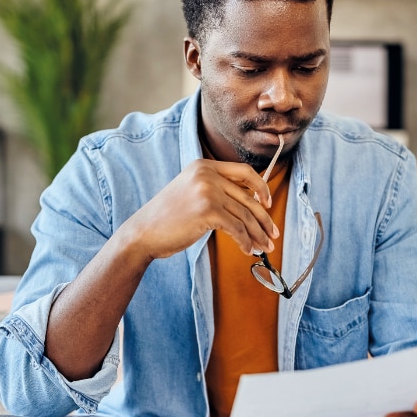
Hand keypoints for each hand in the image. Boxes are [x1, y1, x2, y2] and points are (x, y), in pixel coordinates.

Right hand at [121, 158, 278, 260]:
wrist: (143, 233)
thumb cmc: (167, 219)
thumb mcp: (191, 193)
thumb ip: (216, 190)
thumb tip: (250, 203)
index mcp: (204, 166)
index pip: (244, 171)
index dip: (261, 187)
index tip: (268, 204)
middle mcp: (207, 174)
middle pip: (249, 197)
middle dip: (264, 220)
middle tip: (273, 234)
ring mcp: (208, 191)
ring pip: (245, 215)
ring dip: (258, 235)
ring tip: (264, 247)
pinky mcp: (208, 210)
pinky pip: (237, 228)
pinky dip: (245, 242)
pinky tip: (248, 250)